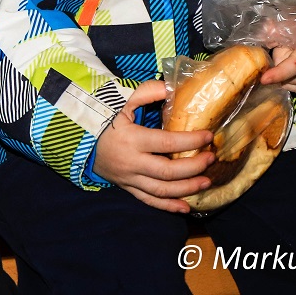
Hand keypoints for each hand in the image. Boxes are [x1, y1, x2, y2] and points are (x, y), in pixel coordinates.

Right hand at [92, 80, 214, 212]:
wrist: (84, 140)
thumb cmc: (107, 119)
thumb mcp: (123, 101)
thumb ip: (146, 92)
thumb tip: (171, 88)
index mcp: (132, 138)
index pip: (167, 142)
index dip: (190, 141)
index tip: (208, 136)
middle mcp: (132, 162)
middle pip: (167, 171)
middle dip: (193, 167)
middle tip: (211, 159)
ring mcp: (130, 178)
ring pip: (161, 189)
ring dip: (186, 188)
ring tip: (206, 182)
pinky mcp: (128, 188)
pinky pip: (149, 201)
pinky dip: (168, 206)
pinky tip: (186, 207)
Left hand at [260, 13, 295, 92]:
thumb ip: (288, 23)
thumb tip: (266, 30)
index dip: (280, 72)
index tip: (265, 79)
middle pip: (284, 66)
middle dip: (279, 54)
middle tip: (291, 44)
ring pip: (285, 78)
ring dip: (283, 66)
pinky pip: (290, 85)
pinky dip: (287, 76)